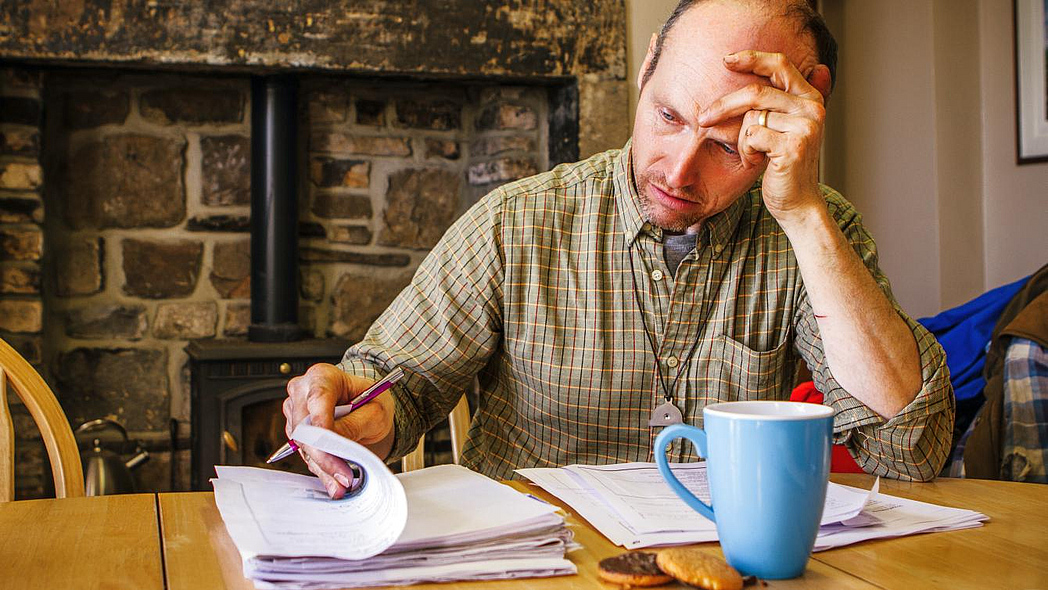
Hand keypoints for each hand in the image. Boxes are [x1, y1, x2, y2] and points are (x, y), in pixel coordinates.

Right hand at [283, 363, 395, 497]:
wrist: (366, 408)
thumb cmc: (370, 401)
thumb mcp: (374, 410)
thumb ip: (354, 424)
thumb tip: (335, 442)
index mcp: (323, 376)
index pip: (317, 399)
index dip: (322, 424)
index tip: (332, 446)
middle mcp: (303, 391)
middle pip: (305, 426)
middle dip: (324, 454)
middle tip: (344, 475)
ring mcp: (296, 412)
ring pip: (303, 445)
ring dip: (323, 466)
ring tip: (343, 481)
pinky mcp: (296, 433)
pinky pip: (305, 454)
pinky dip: (321, 470)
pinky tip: (334, 481)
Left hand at [698, 50, 831, 224]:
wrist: (797, 202)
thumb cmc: (783, 166)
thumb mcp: (782, 129)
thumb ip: (778, 102)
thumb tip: (781, 70)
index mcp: (810, 98)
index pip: (780, 65)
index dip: (752, 58)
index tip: (726, 60)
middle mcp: (812, 108)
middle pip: (755, 92)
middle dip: (724, 105)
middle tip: (704, 119)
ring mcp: (805, 126)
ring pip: (750, 118)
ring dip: (741, 140)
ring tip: (752, 154)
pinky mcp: (793, 146)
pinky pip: (751, 137)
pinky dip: (745, 152)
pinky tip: (757, 163)